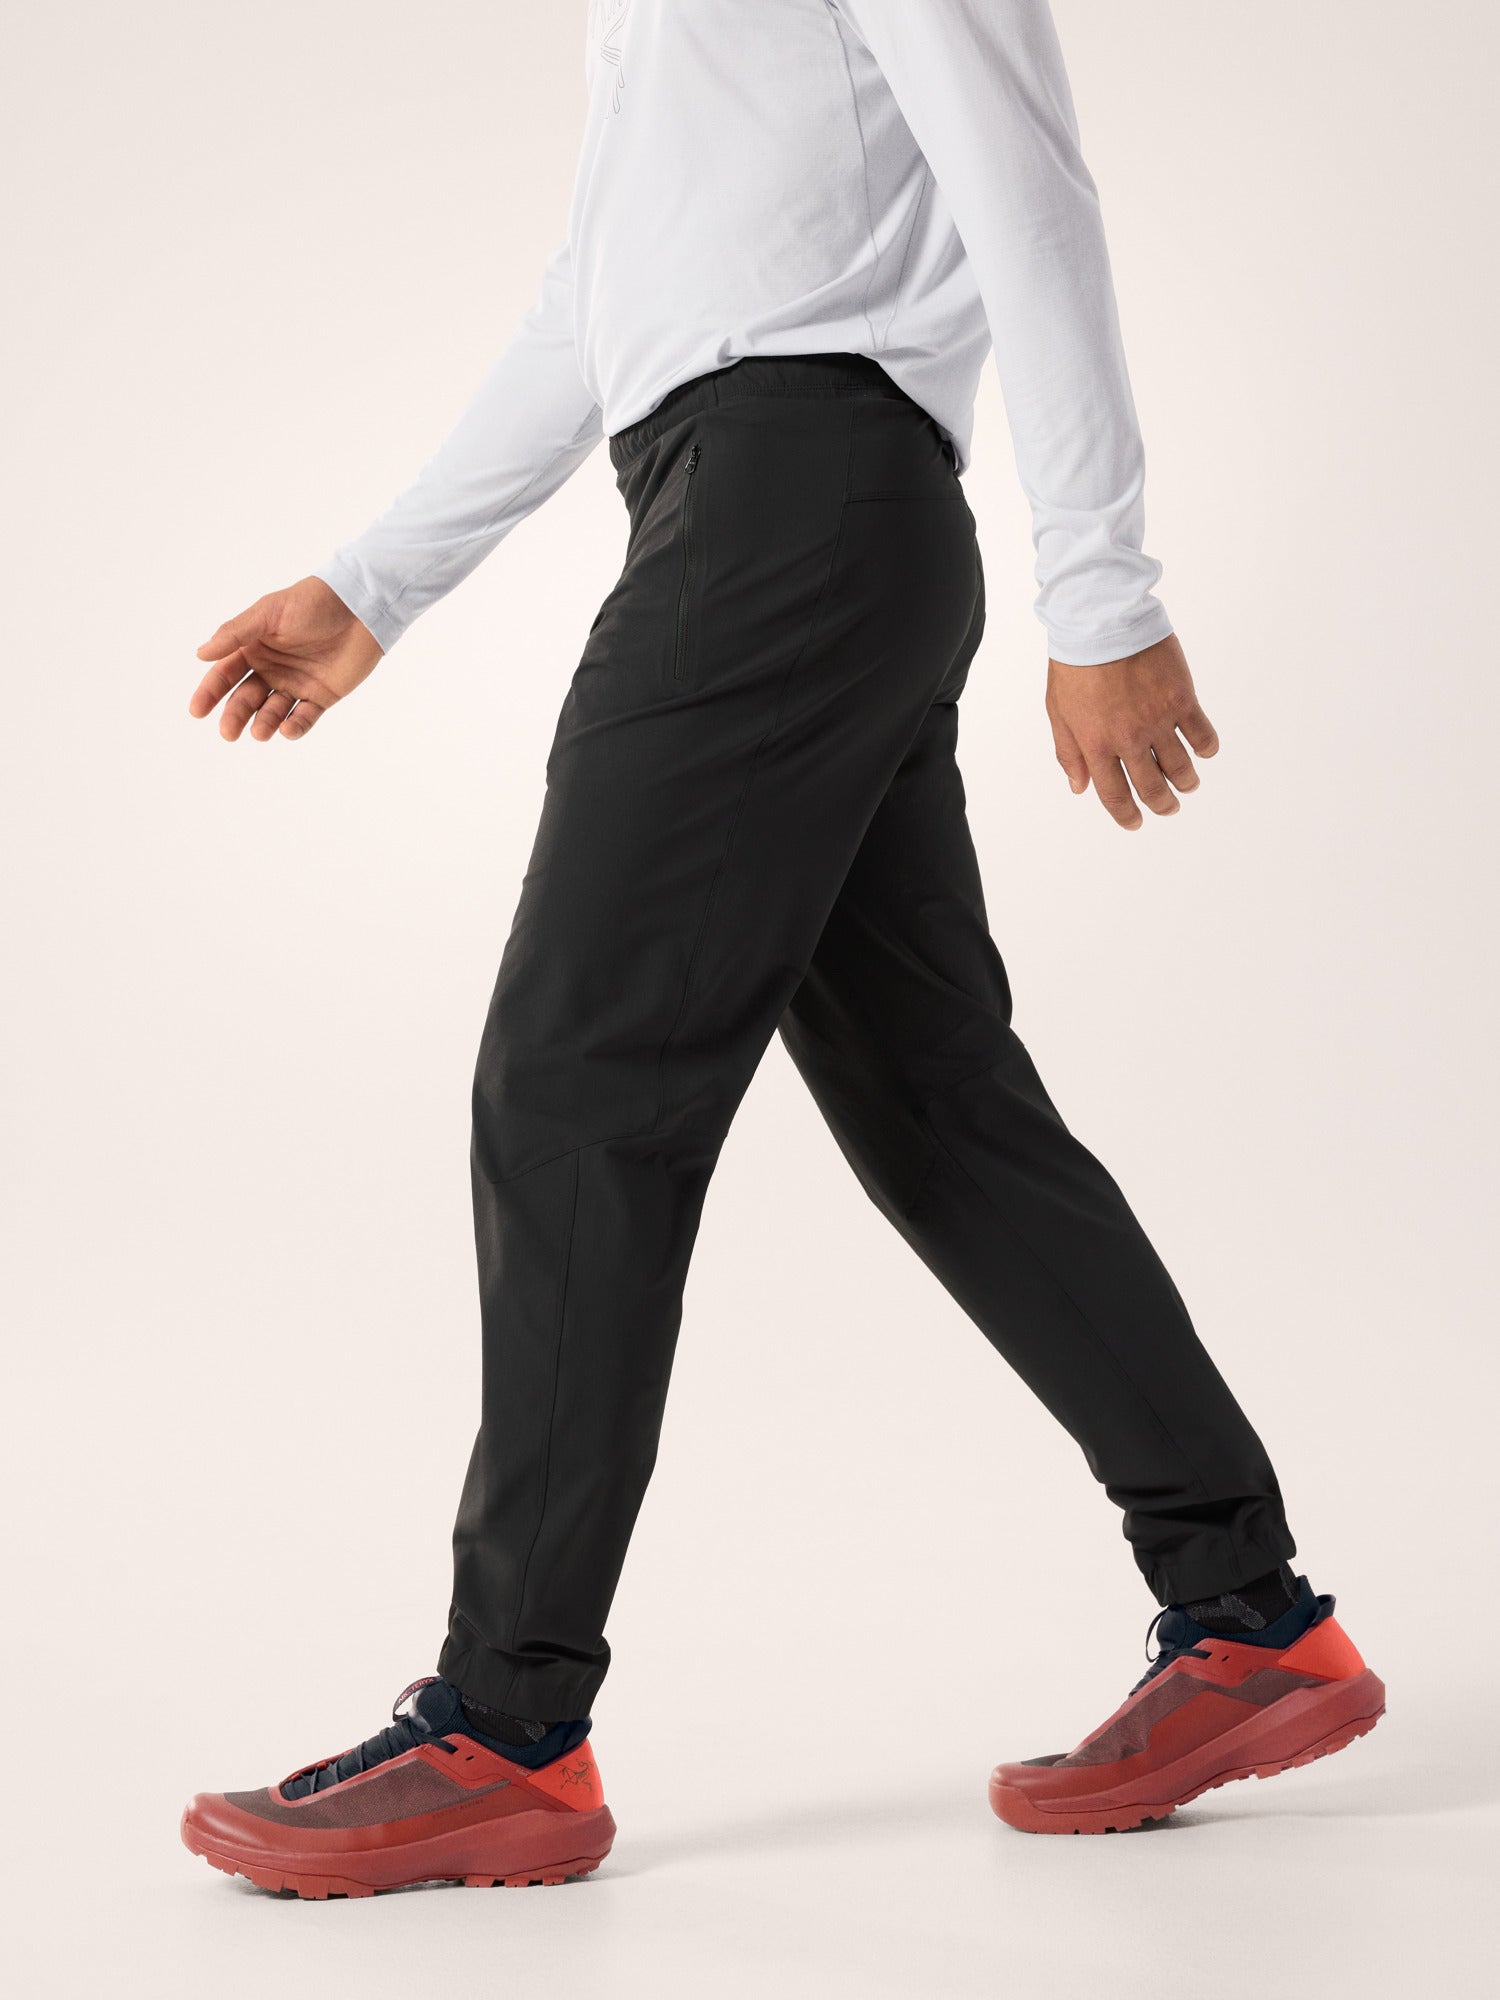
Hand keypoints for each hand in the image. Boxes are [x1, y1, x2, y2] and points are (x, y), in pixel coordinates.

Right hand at [189, 577, 382, 740]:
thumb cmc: (311, 603)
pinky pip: (304, 717)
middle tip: (228, 732)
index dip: (210, 692)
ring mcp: (295, 684)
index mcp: (253, 648)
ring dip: (263, 724)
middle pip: (246, 698)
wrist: (358, 608)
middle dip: (235, 715)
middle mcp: (270, 669)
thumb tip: (200, 654)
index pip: (225, 674)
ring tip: (259, 733)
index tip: (197, 711)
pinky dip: (294, 726)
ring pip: (272, 711)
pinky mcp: (321, 696)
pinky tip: (286, 730)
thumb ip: (236, 633)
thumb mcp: (268, 613)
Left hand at [1045, 633, 1218, 829]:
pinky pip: (1202, 734)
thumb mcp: (1058, 712)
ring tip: (1187, 784)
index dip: (1126, 815)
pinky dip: (1206, 748)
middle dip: (1162, 805)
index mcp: (1096, 745)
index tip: (1135, 822)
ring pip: (1180, 767)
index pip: (1114, 794)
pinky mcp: (1182, 699)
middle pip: (1152, 787)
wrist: (1102, 621)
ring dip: (1186, 782)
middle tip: (1168, 808)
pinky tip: (1204, 751)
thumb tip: (1079, 787)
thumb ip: (1069, 753)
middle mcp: (1128, 739)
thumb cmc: (1076, 664)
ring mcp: (1158, 720)